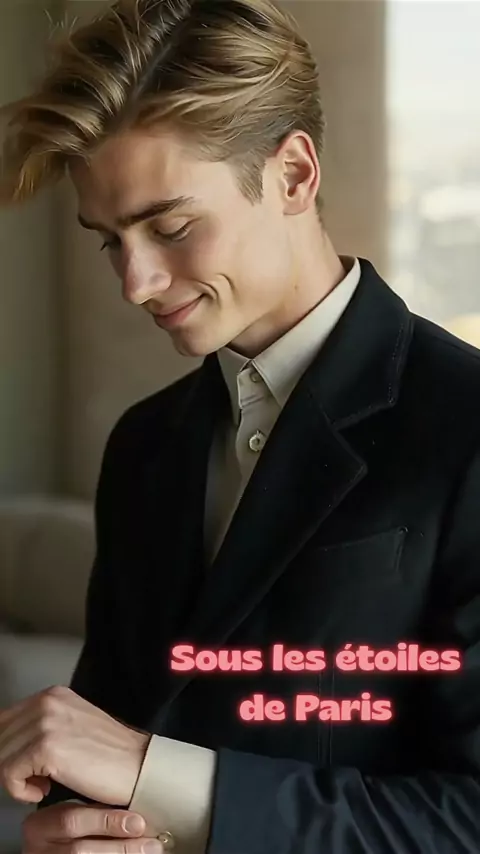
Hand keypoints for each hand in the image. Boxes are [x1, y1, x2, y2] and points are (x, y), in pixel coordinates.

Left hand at [0, 686, 149, 804]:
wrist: (137, 766)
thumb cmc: (110, 754)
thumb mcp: (73, 726)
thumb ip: (43, 726)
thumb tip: (11, 743)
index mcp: (52, 695)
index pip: (4, 720)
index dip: (7, 748)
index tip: (19, 766)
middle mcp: (46, 703)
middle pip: (0, 738)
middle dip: (10, 764)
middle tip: (33, 779)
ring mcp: (46, 723)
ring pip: (1, 757)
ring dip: (16, 779)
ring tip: (42, 785)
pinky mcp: (46, 749)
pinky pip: (8, 775)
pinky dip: (21, 791)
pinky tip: (43, 791)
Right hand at [22, 802, 162, 852]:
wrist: (39, 852)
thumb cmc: (58, 827)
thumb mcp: (68, 811)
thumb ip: (93, 808)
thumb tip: (134, 803)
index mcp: (41, 825)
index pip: (72, 820)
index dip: (107, 822)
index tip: (138, 822)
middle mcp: (41, 849)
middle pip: (82, 851)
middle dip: (121, 847)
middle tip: (152, 844)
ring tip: (149, 851)